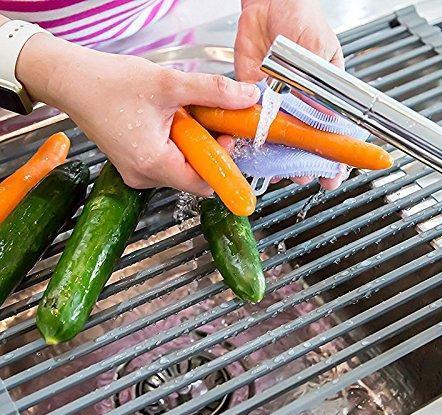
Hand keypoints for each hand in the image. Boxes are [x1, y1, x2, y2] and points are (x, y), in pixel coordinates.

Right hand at [16, 33, 259, 194]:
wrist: (72, 81)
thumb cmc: (108, 84)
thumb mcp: (169, 83)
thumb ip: (213, 91)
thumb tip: (247, 97)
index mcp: (152, 163)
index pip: (204, 184)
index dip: (222, 163)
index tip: (228, 138)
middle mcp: (144, 176)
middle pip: (195, 175)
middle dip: (207, 148)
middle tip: (206, 118)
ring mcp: (138, 173)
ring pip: (182, 168)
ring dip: (192, 144)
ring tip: (180, 115)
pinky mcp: (135, 164)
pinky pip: (168, 161)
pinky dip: (177, 144)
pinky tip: (169, 121)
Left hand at [233, 0, 347, 189]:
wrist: (268, 4)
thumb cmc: (301, 20)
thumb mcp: (319, 52)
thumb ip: (319, 84)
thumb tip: (321, 116)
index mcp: (323, 96)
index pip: (332, 133)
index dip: (335, 156)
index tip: (334, 175)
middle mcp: (299, 105)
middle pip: (304, 143)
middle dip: (305, 164)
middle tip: (304, 177)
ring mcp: (276, 105)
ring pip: (279, 140)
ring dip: (280, 160)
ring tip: (281, 174)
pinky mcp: (254, 100)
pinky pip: (254, 126)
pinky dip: (254, 143)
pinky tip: (257, 157)